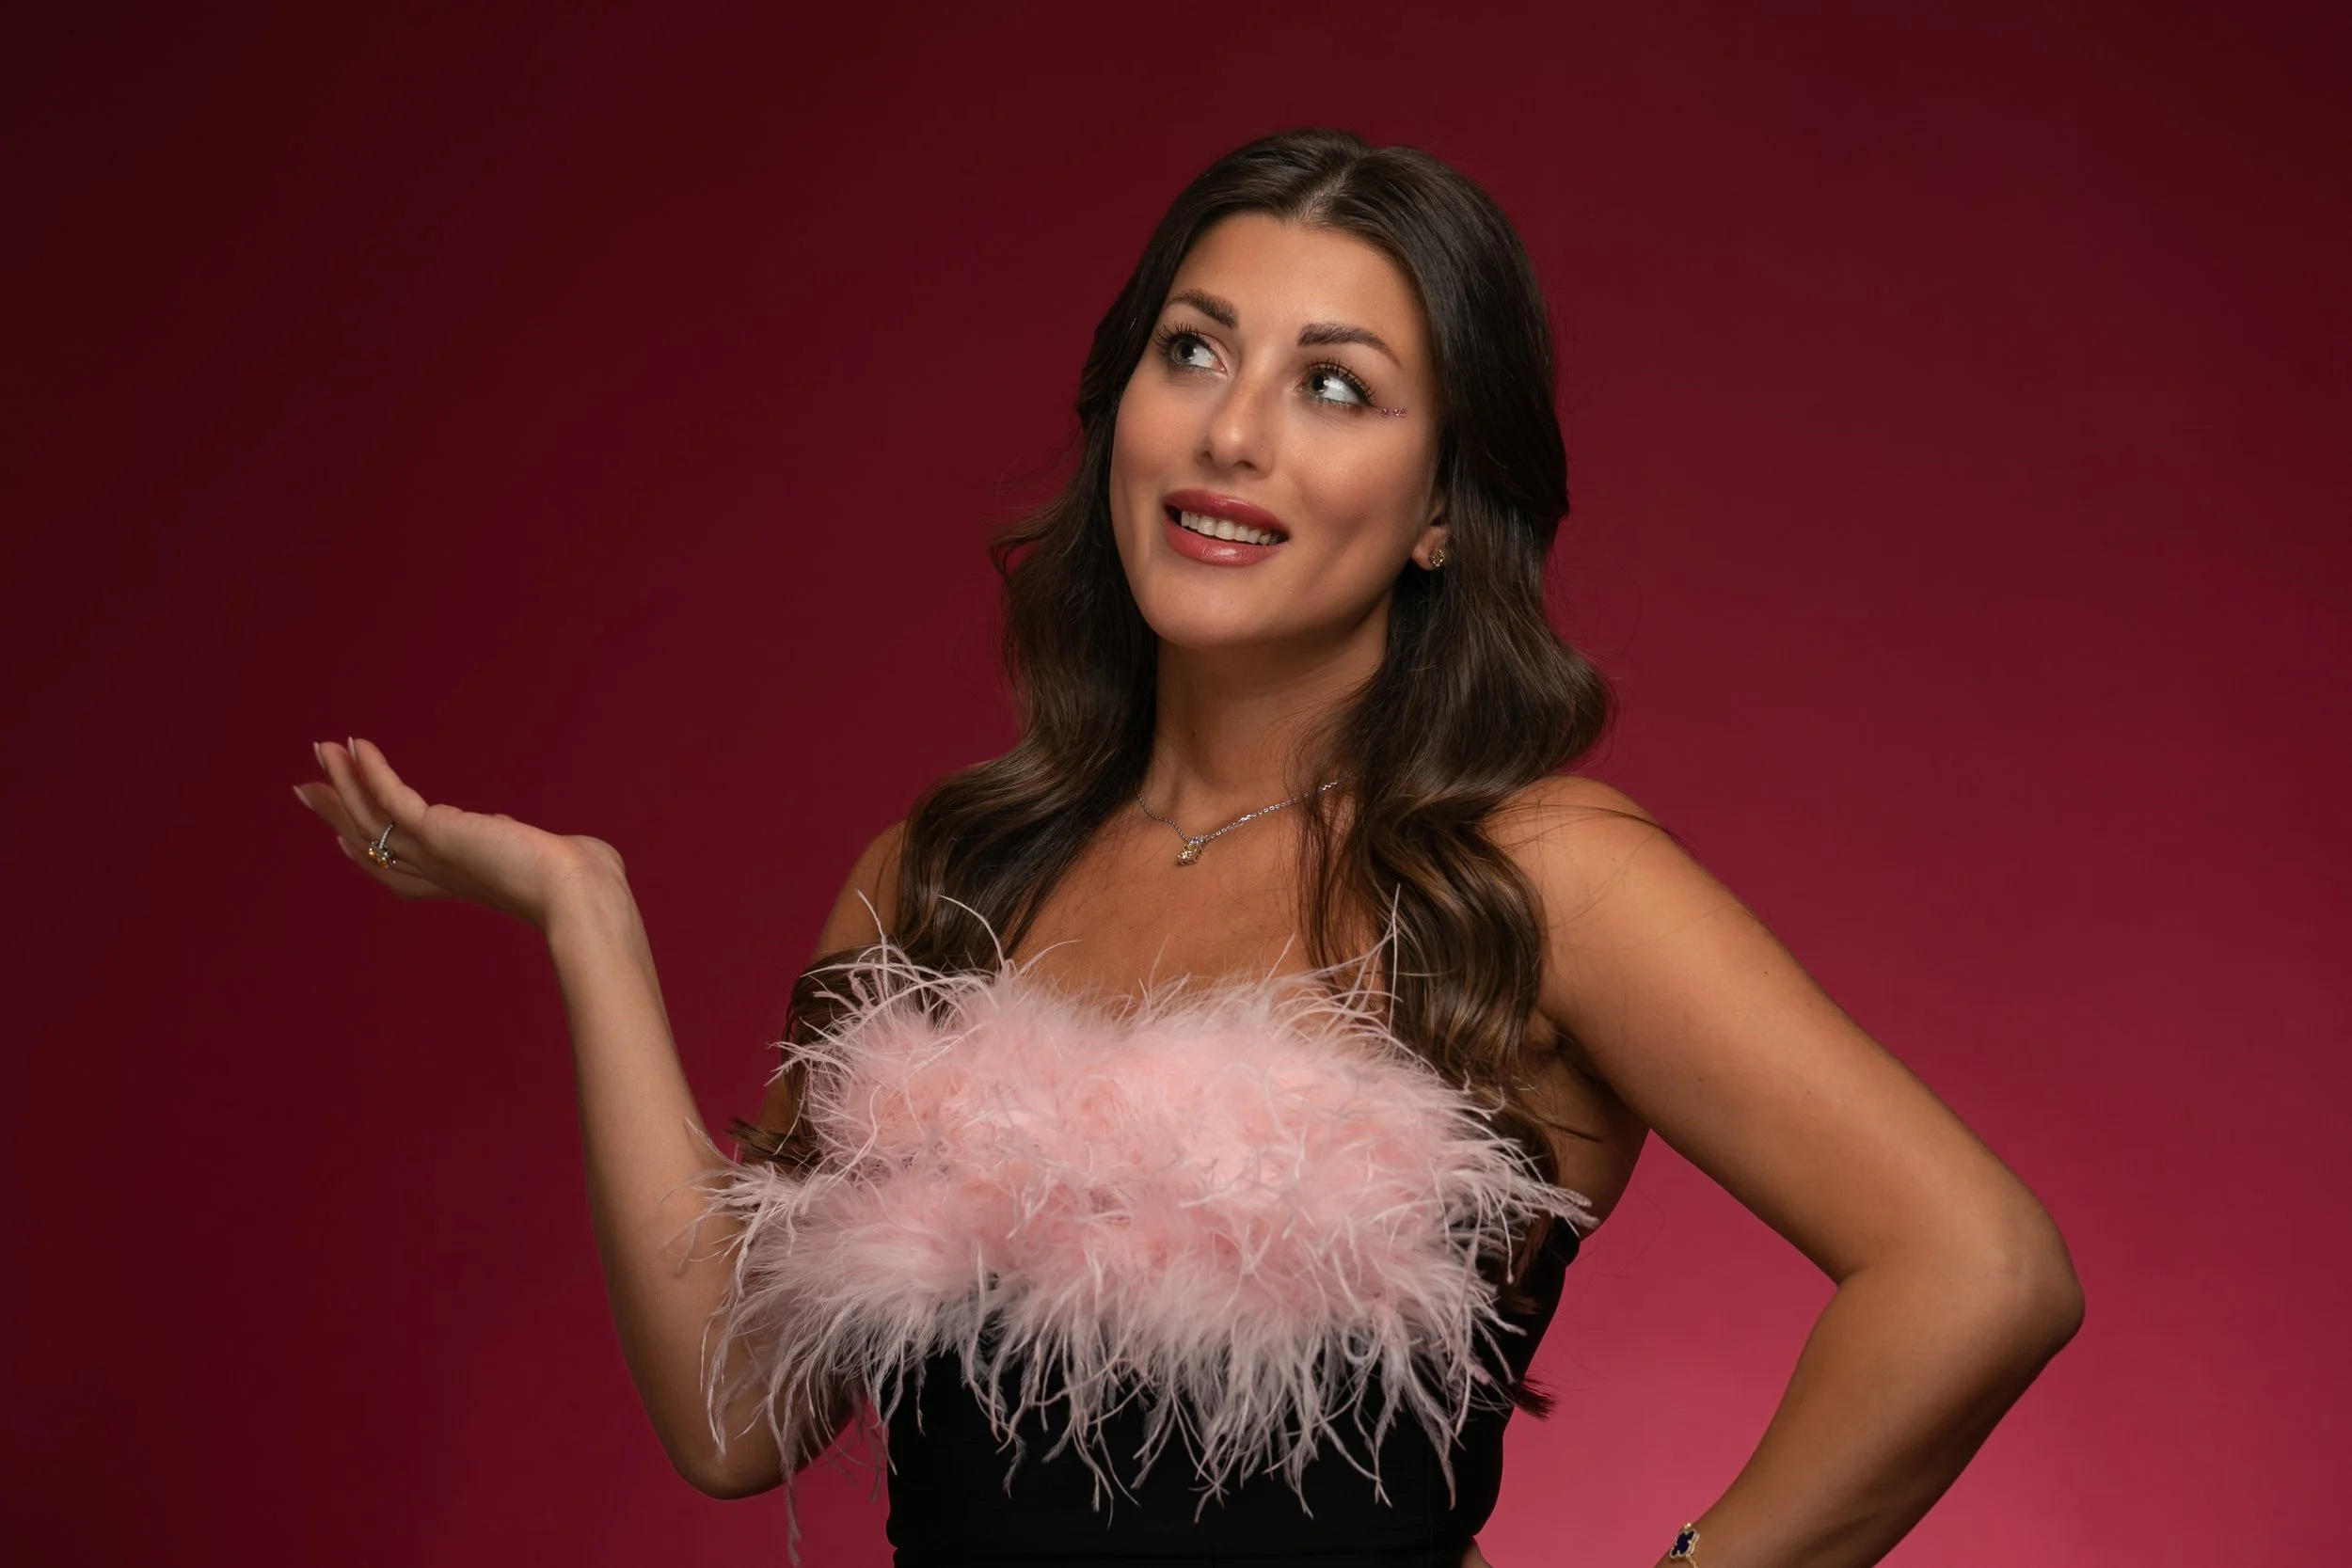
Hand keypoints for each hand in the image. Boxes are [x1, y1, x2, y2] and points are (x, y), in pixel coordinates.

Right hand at [292, 737, 624, 930]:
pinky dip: (371, 770)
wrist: (582, 896)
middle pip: (374, 844)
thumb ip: (523, 843)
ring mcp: (436, 855)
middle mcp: (443, 873)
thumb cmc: (588, 884)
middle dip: (341, 812)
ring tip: (320, 749)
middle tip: (307, 787)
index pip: (403, 871)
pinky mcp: (439, 833)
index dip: (371, 852)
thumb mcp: (552, 858)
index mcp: (468, 883)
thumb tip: (509, 828)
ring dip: (344, 781)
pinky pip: (392, 798)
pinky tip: (356, 745)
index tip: (342, 833)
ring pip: (372, 819)